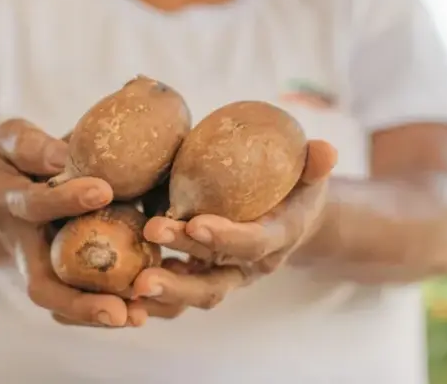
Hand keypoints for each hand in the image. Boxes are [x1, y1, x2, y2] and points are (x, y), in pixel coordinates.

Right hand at [0, 119, 135, 327]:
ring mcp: (40, 266)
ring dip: (98, 314)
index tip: (103, 189)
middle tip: (119, 309)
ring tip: (138, 317)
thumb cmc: (9, 160)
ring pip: (63, 302)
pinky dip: (111, 308)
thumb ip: (30, 145)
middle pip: (43, 284)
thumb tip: (65, 157)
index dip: (65, 199)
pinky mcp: (60, 276)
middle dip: (79, 300)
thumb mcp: (7, 141)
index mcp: (8, 203)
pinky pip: (80, 300)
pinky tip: (148, 309)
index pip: (35, 205)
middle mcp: (22, 245)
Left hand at [131, 140, 337, 316]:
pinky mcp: (201, 278)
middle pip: (214, 282)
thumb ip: (313, 164)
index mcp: (275, 240)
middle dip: (180, 275)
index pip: (251, 243)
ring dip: (161, 292)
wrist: (289, 218)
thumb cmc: (294, 188)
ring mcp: (223, 278)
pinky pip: (175, 297)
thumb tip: (325, 148)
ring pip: (191, 296)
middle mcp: (248, 269)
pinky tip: (121, 287)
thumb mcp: (308, 174)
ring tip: (129, 284)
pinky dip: (150, 299)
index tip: (195, 223)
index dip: (225, 237)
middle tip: (147, 255)